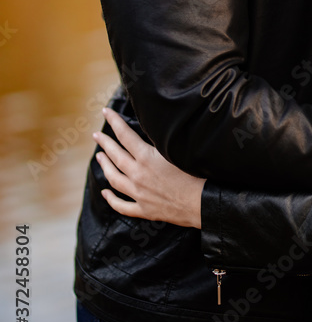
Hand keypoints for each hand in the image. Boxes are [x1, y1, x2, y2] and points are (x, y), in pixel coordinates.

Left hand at [94, 108, 204, 228]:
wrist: (204, 203)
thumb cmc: (197, 174)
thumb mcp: (177, 150)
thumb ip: (160, 141)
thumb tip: (150, 127)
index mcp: (146, 158)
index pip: (125, 135)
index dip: (114, 121)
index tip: (105, 111)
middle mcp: (138, 175)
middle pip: (115, 156)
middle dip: (105, 143)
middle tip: (97, 135)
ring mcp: (139, 194)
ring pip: (114, 179)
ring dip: (105, 166)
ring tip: (99, 157)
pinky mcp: (144, 209)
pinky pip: (122, 205)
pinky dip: (111, 199)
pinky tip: (106, 193)